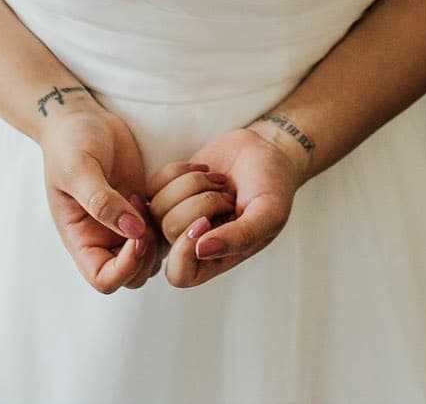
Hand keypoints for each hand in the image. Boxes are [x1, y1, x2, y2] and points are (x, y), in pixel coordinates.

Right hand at [37, 100, 162, 292]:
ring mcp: (127, 224)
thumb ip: (102, 201)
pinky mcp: (145, 206)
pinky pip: (168, 225)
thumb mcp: (78, 169)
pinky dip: (179, 210)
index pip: (104, 279)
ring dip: (168, 233)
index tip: (139, 234)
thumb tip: (133, 231)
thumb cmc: (69, 142)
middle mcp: (104, 239)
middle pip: (136, 274)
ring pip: (157, 254)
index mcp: (81, 238)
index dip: (126, 267)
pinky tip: (174, 182)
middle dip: (151, 252)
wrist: (81, 118)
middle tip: (151, 213)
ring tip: (159, 195)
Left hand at [154, 123, 306, 289]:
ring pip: (158, 207)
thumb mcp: (268, 214)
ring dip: (193, 184)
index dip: (184, 251)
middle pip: (169, 231)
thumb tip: (201, 250)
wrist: (266, 150)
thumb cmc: (273, 186)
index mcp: (215, 259)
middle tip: (227, 196)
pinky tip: (204, 171)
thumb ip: (240, 236)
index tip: (206, 221)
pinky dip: (179, 171)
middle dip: (200, 204)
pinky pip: (152, 185)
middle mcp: (190, 242)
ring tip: (219, 182)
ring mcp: (176, 215)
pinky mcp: (168, 189)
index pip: (179, 275)